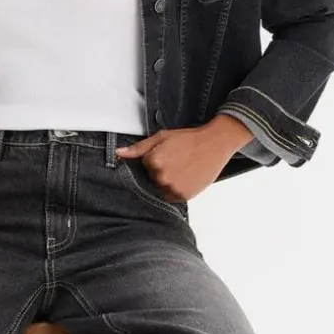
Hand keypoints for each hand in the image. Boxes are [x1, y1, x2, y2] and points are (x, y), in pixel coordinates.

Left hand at [114, 117, 252, 202]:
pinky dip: (176, 188)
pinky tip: (186, 177)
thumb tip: (119, 153)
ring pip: (161, 188)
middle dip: (160, 170)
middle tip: (177, 160)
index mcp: (154, 161)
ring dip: (168, 181)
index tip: (168, 153)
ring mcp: (173, 188)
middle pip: (152, 178)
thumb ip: (138, 148)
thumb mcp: (162, 137)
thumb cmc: (189, 139)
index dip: (155, 158)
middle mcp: (162, 177)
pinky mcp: (183, 196)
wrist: (215, 144)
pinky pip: (171, 196)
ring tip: (182, 168)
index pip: (145, 165)